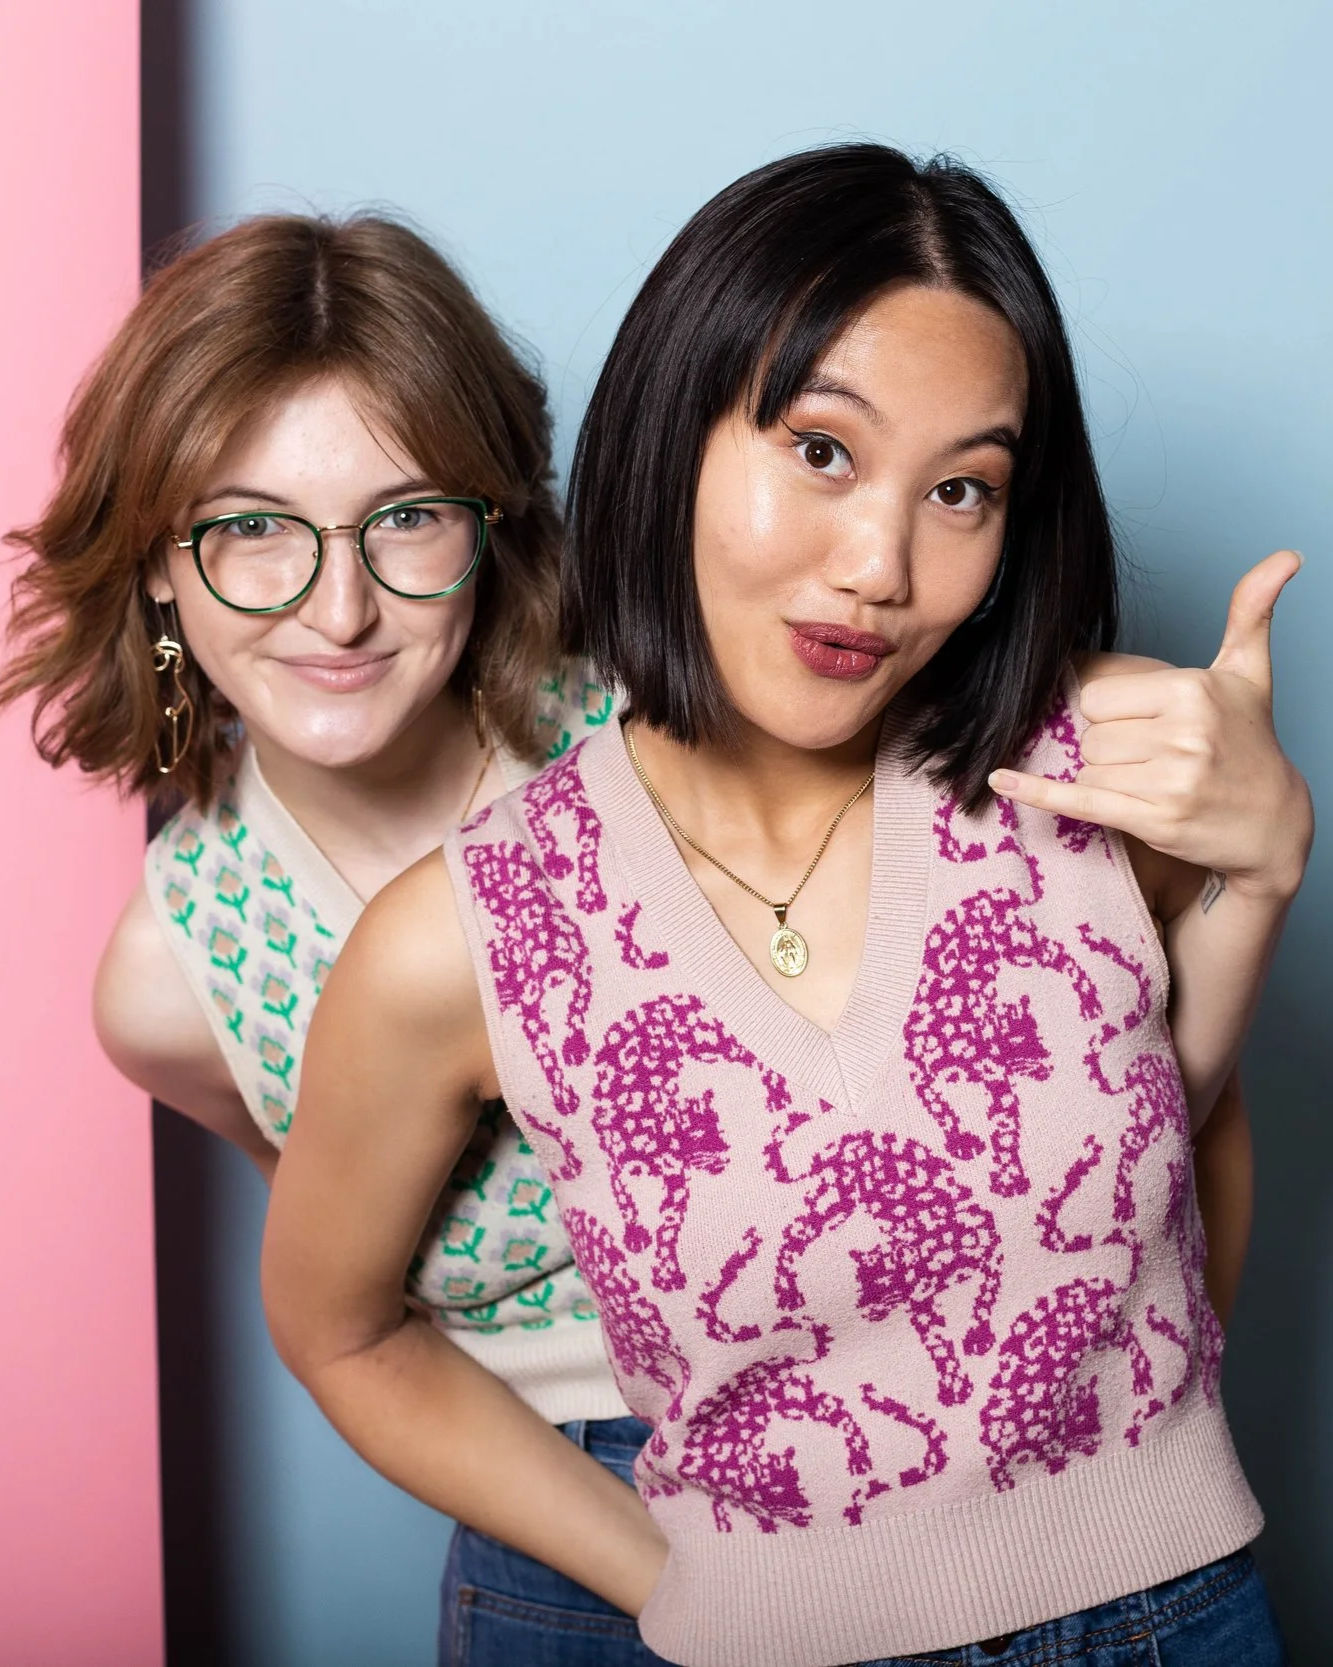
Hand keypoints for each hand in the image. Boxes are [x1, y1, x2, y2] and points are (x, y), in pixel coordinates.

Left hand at [989, 550, 1312, 900]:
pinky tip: (1000, 779)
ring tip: (1152, 783)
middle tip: (1155, 758)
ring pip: (1087, 770)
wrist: (1273, 823)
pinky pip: (1079, 800)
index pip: (1097, 697)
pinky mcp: (1155, 821)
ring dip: (1107, 780)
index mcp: (1191, 690)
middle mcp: (1183, 734)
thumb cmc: (1251, 741)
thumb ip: (1251, 611)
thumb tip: (1286, 555)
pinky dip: (1037, 793)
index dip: (1113, 714)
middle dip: (1111, 748)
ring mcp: (1170, 782)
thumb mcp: (1248, 672)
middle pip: (1090, 736)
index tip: (1147, 725)